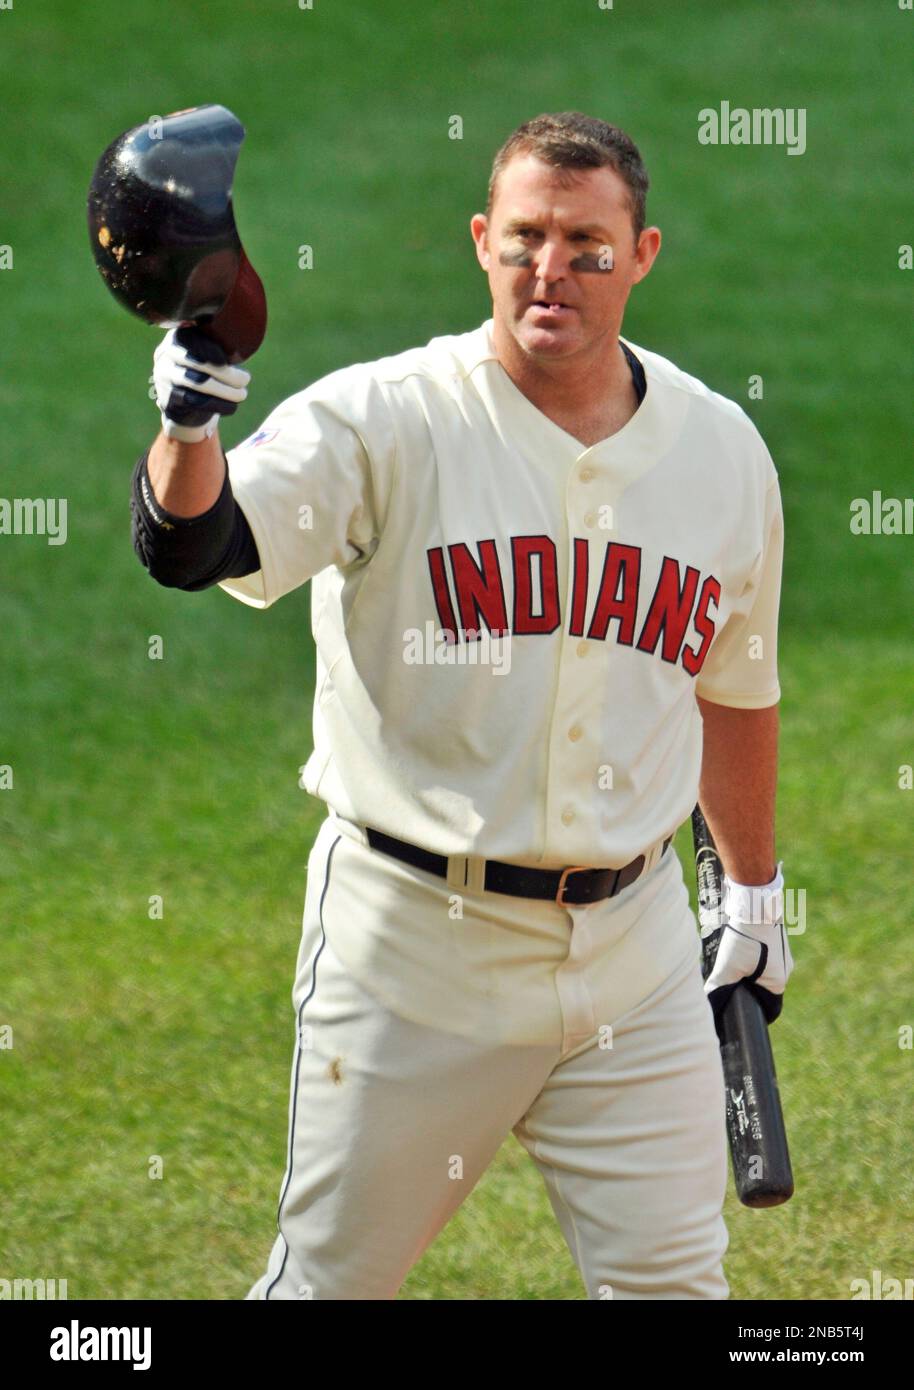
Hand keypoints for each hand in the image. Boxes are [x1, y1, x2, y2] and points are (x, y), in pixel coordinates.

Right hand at [153, 326, 250, 442]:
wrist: (184, 403)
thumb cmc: (204, 371)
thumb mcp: (209, 355)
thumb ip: (221, 347)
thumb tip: (242, 348)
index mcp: (178, 336)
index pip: (191, 338)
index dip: (209, 349)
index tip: (227, 361)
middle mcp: (166, 354)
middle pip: (197, 362)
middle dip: (225, 373)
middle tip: (245, 380)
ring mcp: (164, 377)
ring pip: (197, 383)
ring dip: (224, 390)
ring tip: (242, 394)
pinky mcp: (168, 399)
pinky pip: (194, 402)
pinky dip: (217, 405)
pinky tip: (231, 407)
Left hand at [701, 864, 793, 1023]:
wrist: (755, 901)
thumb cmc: (745, 936)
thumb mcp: (728, 966)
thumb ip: (720, 987)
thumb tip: (711, 1004)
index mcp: (778, 981)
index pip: (769, 1008)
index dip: (753, 1012)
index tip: (737, 1012)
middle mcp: (784, 969)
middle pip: (763, 989)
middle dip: (745, 990)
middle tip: (727, 986)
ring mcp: (781, 953)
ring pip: (761, 971)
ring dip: (745, 972)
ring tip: (728, 966)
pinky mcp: (775, 939)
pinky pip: (761, 955)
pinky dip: (748, 957)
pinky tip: (733, 949)